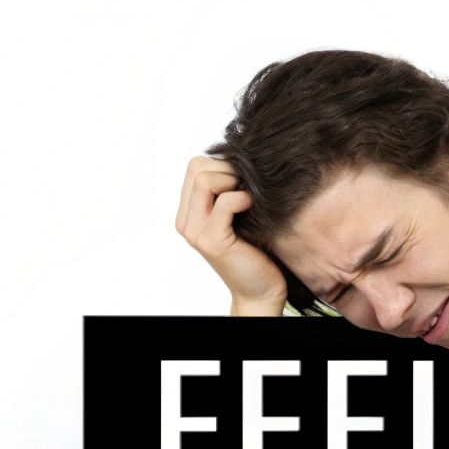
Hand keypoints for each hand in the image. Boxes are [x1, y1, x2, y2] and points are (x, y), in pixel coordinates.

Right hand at [175, 155, 288, 314]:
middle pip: (196, 167)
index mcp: (189, 212)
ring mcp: (195, 231)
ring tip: (250, 198)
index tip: (244, 180)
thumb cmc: (257, 252)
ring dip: (233, 181)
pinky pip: (224, 202)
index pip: (195, 166)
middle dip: (227, 168)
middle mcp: (186, 221)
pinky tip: (252, 207)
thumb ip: (230, 190)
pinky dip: (242, 198)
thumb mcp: (241, 214)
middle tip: (248, 187)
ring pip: (204, 179)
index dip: (222, 164)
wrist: (262, 290)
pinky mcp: (211, 241)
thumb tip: (240, 158)